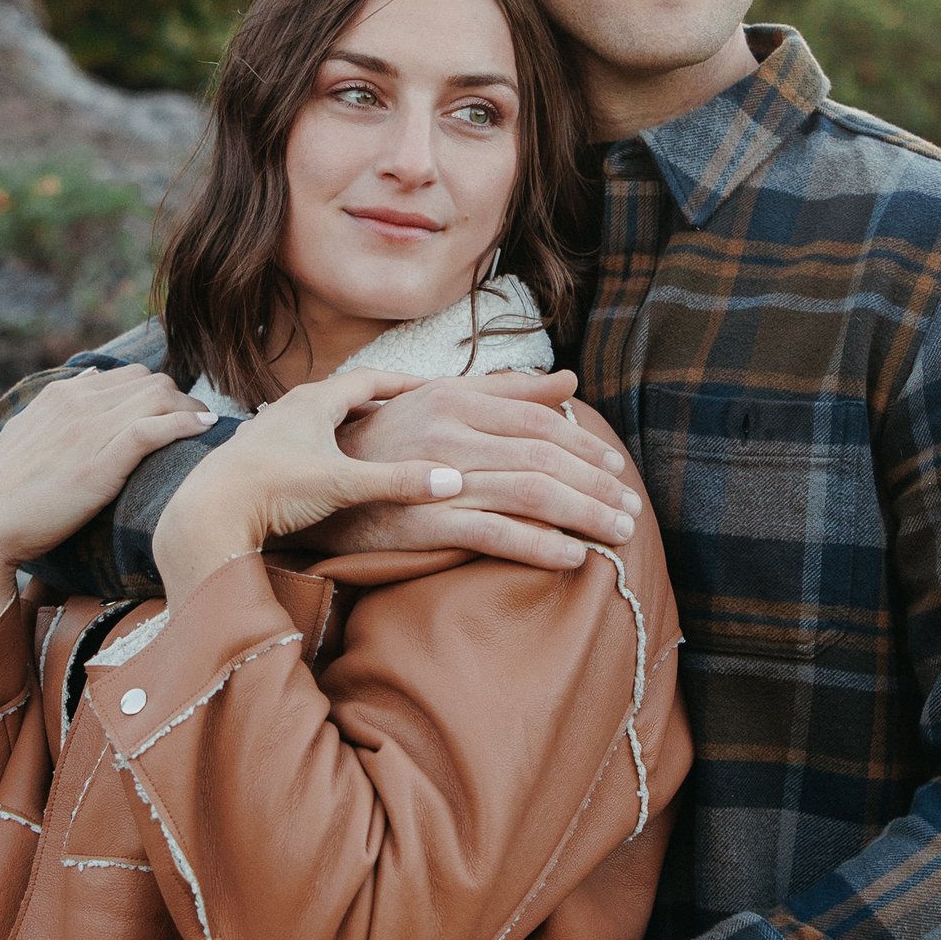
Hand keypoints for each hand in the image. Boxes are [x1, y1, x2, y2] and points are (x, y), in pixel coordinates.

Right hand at [0, 366, 212, 651]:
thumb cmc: (6, 490)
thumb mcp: (28, 432)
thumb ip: (58, 406)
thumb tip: (89, 380)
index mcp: (63, 395)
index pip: (128, 376)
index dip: (159, 392)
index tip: (174, 413)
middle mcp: (78, 402)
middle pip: (151, 381)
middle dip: (181, 398)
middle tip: (198, 422)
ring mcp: (90, 429)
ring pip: (158, 397)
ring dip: (190, 408)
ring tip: (207, 427)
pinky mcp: (101, 462)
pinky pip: (154, 429)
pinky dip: (184, 423)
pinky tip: (204, 428)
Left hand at [151, 368, 467, 600]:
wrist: (208, 512)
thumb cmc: (273, 490)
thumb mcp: (343, 485)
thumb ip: (397, 482)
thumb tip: (452, 480)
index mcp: (314, 402)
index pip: (368, 379)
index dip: (402, 382)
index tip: (431, 385)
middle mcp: (288, 407)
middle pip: (341, 394)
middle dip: (376, 399)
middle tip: (405, 409)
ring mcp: (267, 428)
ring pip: (315, 415)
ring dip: (344, 421)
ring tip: (368, 434)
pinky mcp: (253, 453)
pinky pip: (295, 436)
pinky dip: (319, 441)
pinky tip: (320, 461)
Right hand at [301, 372, 638, 573]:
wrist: (309, 487)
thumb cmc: (381, 443)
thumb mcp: (439, 403)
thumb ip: (505, 391)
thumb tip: (568, 381)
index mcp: (455, 397)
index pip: (538, 420)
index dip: (585, 446)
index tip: (617, 468)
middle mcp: (449, 431)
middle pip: (544, 457)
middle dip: (597, 486)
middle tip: (631, 510)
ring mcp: (436, 477)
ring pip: (530, 493)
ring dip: (583, 515)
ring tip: (617, 535)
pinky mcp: (423, 522)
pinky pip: (495, 533)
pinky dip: (539, 546)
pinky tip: (572, 558)